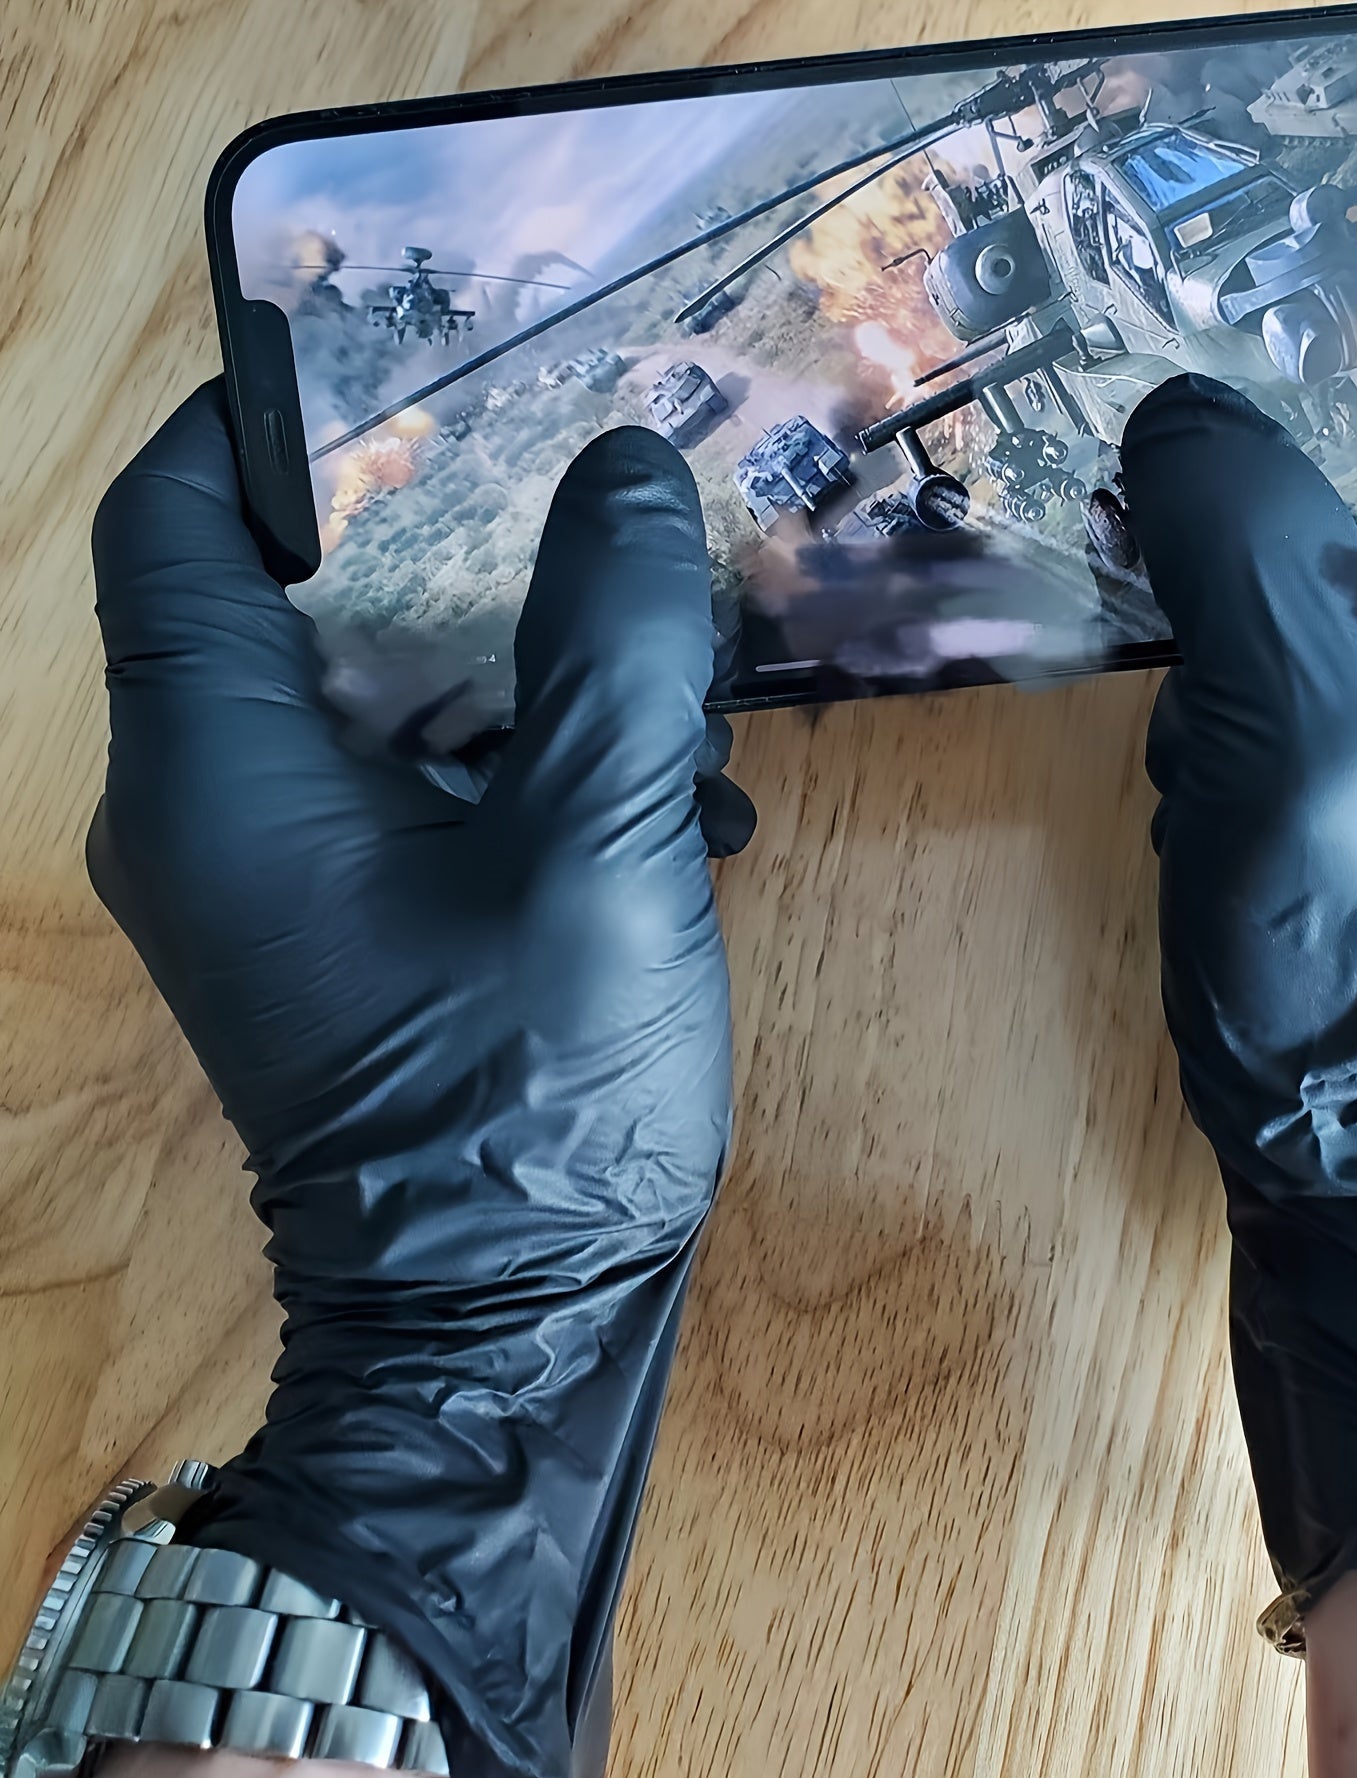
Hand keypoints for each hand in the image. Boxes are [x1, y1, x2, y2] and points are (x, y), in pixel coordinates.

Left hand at [87, 384, 752, 1777]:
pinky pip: (418, 789)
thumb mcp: (598, 851)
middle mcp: (211, 813)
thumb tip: (629, 466)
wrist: (507, 1334)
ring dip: (522, 660)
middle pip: (295, 600)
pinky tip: (677, 793)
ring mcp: (278, 883)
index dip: (272, 420)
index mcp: (220, 774)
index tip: (419, 363)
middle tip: (594, 487)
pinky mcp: (349, 934)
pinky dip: (526, 759)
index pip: (177, 525)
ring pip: (380, 697)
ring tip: (677, 662)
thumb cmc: (528, 1101)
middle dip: (452, 537)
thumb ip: (612, 649)